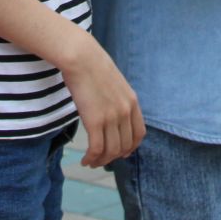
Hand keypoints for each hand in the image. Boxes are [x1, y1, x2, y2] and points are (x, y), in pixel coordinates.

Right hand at [62, 36, 143, 166]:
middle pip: (124, 146)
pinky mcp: (95, 121)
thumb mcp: (114, 82)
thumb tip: (112, 111)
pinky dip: (91, 158)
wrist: (81, 57)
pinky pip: (96, 149)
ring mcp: (111, 117)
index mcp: (132, 102)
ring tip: (91, 162)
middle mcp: (125, 111)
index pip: (139, 134)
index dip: (130, 147)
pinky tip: (85, 160)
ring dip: (101, 161)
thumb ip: (117, 98)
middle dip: (113, 157)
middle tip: (101, 160)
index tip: (121, 153)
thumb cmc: (92, 66)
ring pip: (111, 151)